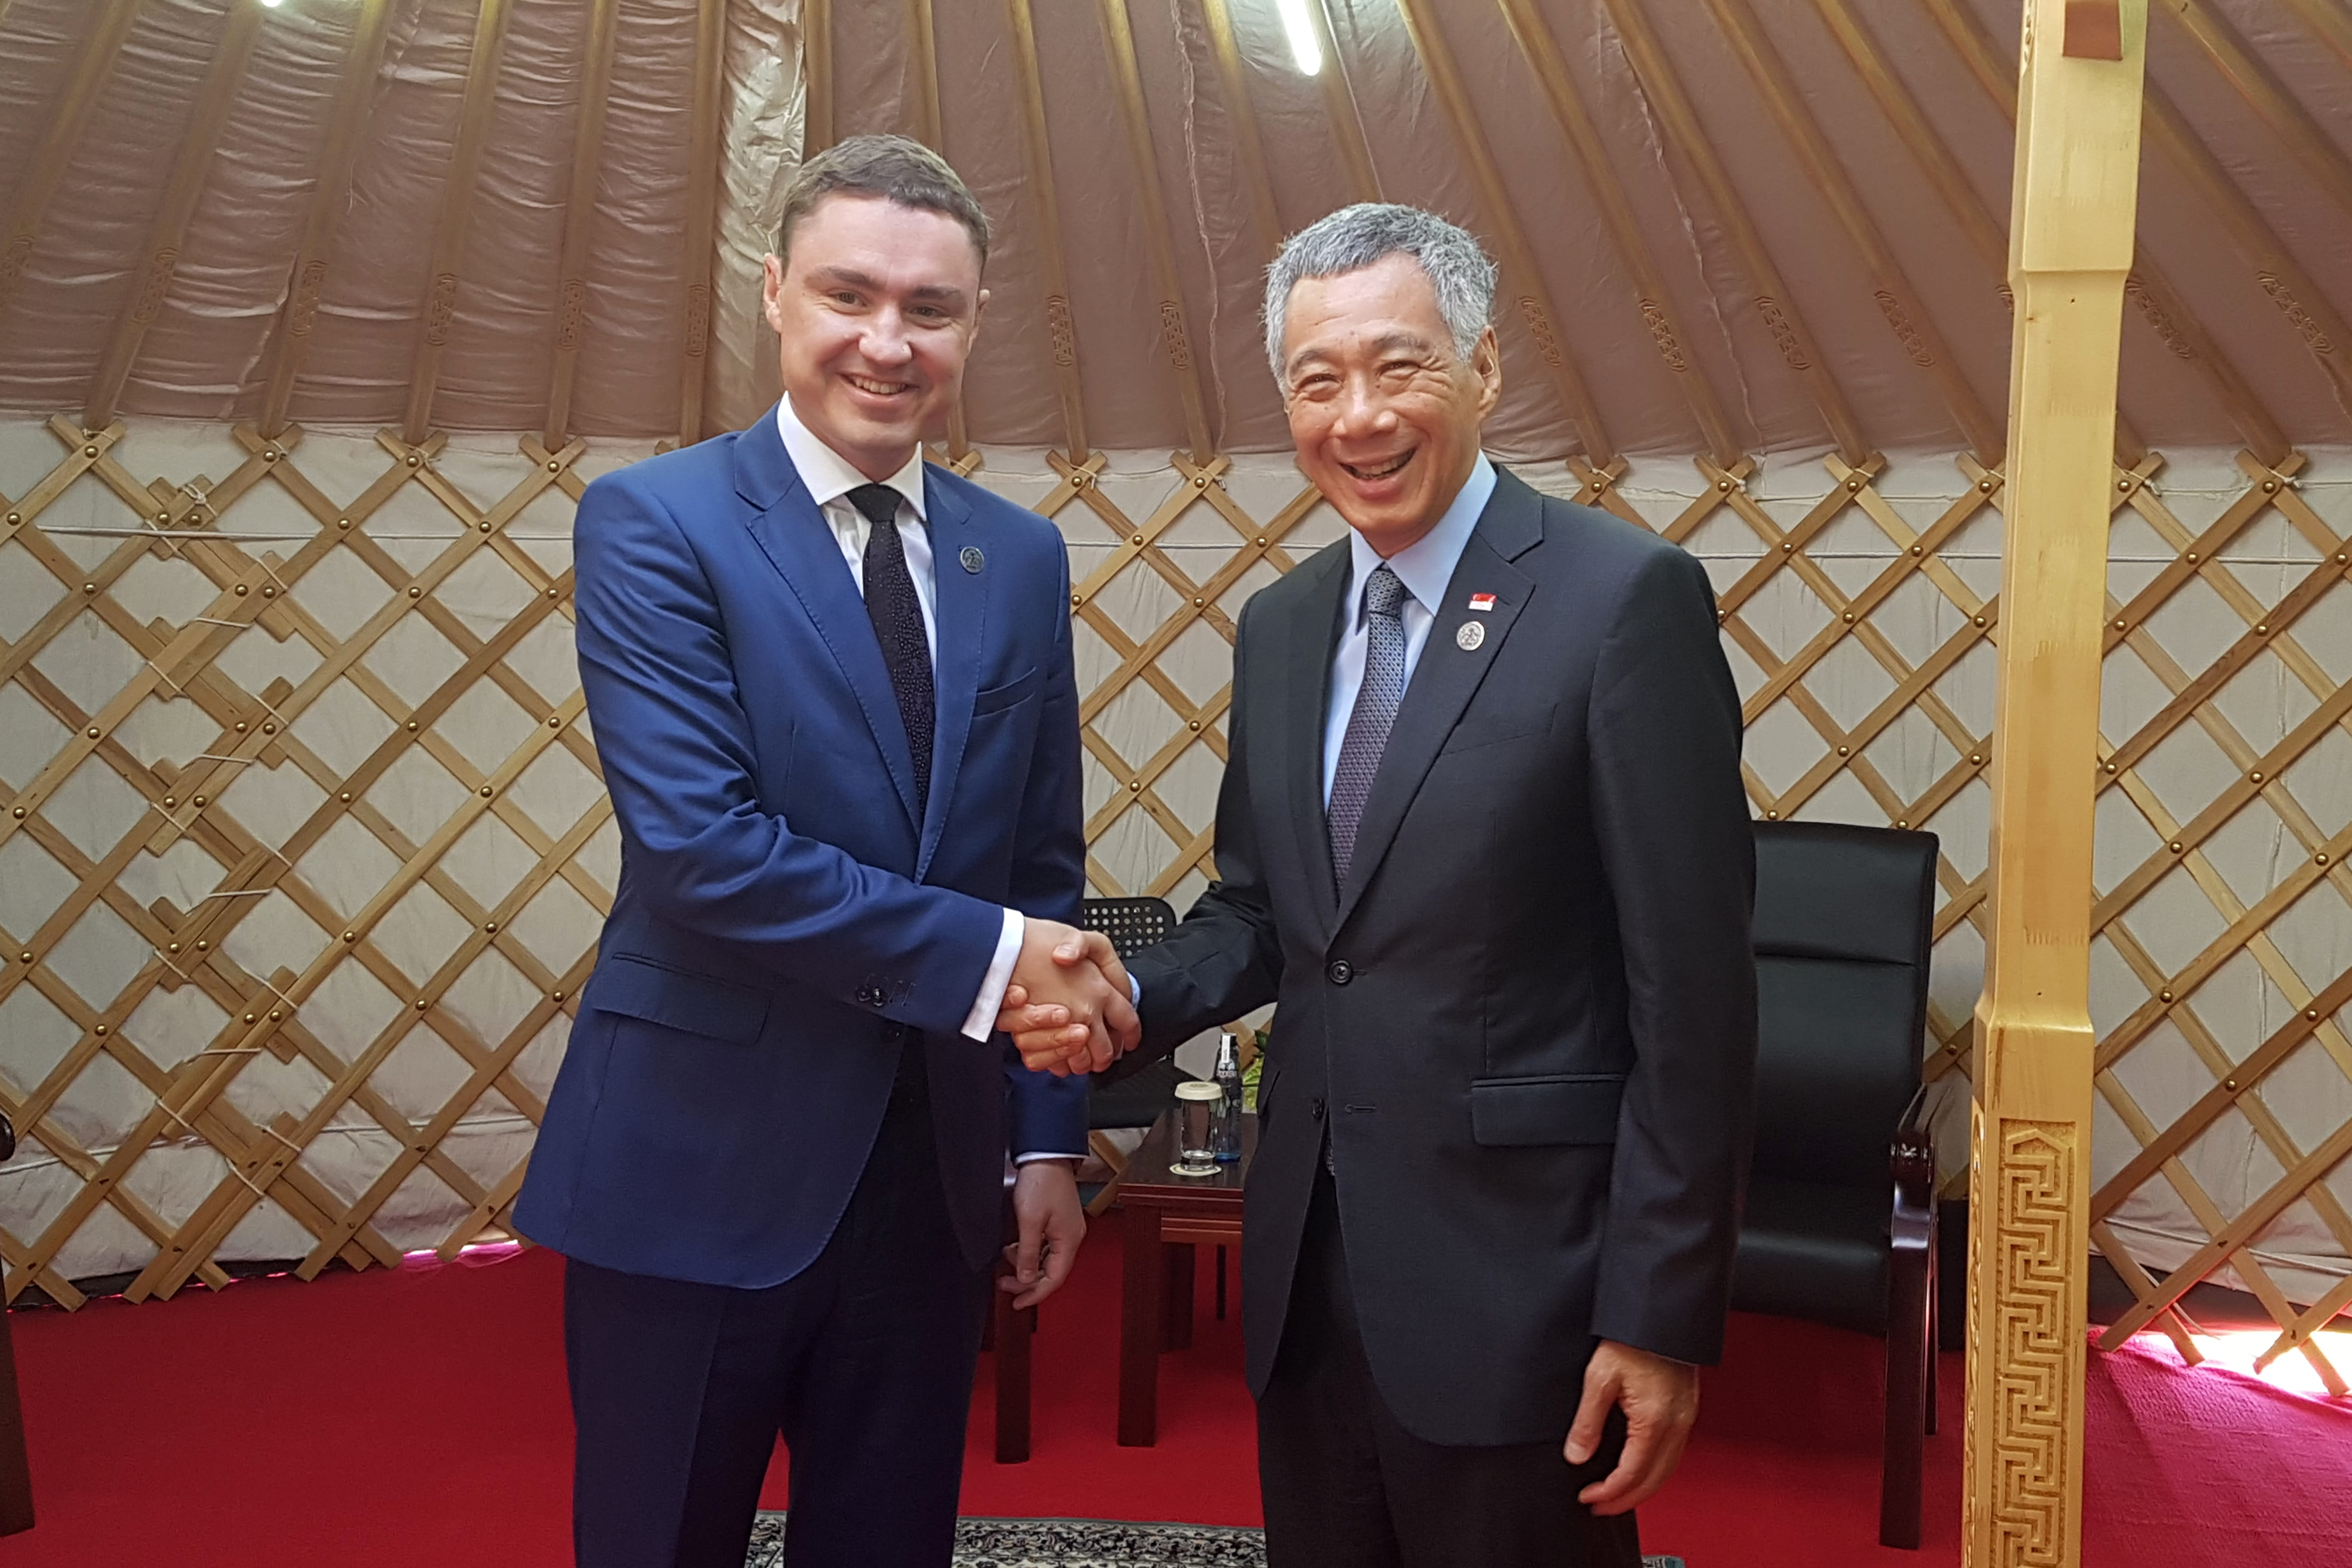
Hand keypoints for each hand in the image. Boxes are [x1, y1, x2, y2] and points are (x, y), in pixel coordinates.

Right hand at [997, 923, 1137, 1073]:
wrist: (1004, 945)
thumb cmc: (1041, 940)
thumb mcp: (1087, 939)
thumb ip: (1108, 961)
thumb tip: (1118, 989)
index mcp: (1101, 991)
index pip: (1128, 1022)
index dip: (1131, 1034)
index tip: (1129, 1040)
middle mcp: (1084, 1012)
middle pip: (1106, 1049)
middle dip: (1107, 1055)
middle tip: (1106, 1053)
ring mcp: (1059, 1027)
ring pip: (1080, 1059)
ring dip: (1084, 1061)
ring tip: (1083, 1056)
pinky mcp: (1033, 1037)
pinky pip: (1050, 1062)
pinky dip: (1056, 1063)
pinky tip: (1059, 1058)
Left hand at [1001, 1159, 1084, 1309]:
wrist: (1046, 1156)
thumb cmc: (1041, 1183)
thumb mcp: (1029, 1221)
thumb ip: (1028, 1253)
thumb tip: (1027, 1280)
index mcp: (1068, 1241)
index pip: (1054, 1279)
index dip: (1035, 1294)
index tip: (1017, 1303)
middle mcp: (1071, 1237)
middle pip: (1051, 1271)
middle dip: (1027, 1281)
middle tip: (1004, 1284)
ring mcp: (1066, 1229)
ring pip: (1047, 1259)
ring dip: (1026, 1265)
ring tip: (1005, 1259)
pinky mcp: (1058, 1221)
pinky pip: (1045, 1246)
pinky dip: (1030, 1251)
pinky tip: (1015, 1246)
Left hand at [1565, 1339, 1698, 1515]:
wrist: (1658, 1312)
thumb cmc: (1631, 1338)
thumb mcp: (1599, 1378)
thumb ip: (1587, 1421)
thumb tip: (1577, 1456)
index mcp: (1655, 1421)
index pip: (1632, 1474)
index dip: (1608, 1493)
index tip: (1588, 1497)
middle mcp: (1676, 1424)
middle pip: (1654, 1481)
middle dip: (1626, 1500)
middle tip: (1600, 1506)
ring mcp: (1685, 1418)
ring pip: (1667, 1469)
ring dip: (1642, 1487)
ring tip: (1616, 1494)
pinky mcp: (1686, 1409)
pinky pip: (1673, 1452)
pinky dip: (1655, 1469)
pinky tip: (1639, 1467)